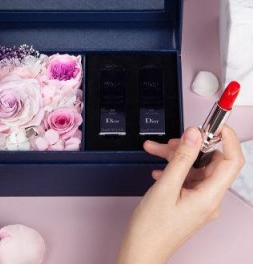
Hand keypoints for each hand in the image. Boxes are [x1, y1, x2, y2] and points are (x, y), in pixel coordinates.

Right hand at [117, 126, 244, 263]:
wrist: (142, 249)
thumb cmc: (152, 227)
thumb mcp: (165, 186)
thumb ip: (182, 158)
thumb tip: (194, 134)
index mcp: (209, 196)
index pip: (231, 160)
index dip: (226, 139)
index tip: (215, 124)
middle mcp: (209, 198)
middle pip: (209, 161)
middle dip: (189, 147)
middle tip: (171, 142)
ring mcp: (200, 200)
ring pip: (195, 167)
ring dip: (176, 156)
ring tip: (156, 152)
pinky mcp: (190, 201)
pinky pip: (187, 177)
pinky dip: (173, 168)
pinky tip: (158, 168)